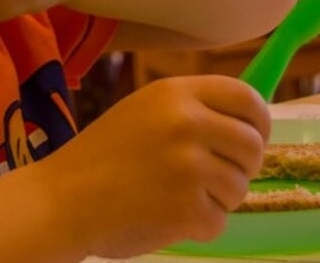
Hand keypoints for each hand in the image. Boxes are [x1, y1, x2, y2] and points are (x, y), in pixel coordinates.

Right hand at [37, 76, 269, 257]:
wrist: (61, 200)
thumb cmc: (100, 157)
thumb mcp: (143, 112)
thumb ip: (191, 111)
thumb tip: (247, 124)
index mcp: (176, 93)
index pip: (246, 98)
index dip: (258, 121)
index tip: (254, 136)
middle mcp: (187, 123)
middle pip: (252, 145)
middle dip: (242, 166)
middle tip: (211, 176)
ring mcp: (189, 166)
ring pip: (240, 187)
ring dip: (216, 199)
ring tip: (174, 195)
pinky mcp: (188, 208)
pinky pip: (220, 220)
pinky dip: (199, 226)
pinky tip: (166, 216)